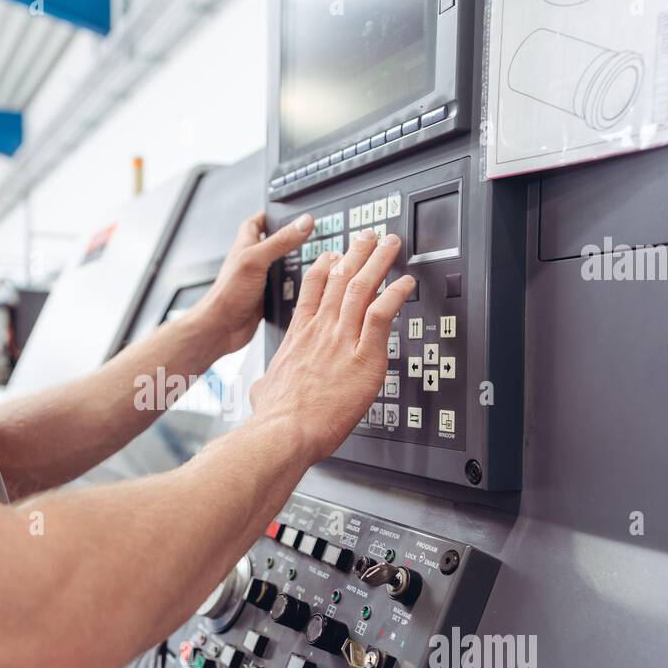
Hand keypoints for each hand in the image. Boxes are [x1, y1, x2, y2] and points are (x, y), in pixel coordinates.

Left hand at [189, 211, 314, 354]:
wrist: (221, 328)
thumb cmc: (228, 294)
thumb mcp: (256, 260)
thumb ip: (281, 241)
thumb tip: (304, 222)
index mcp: (246, 246)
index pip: (257, 222)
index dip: (270, 215)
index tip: (287, 211)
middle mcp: (252, 261)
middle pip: (274, 244)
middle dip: (291, 240)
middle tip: (310, 235)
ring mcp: (259, 281)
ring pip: (282, 268)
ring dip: (296, 265)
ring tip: (315, 260)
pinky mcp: (265, 299)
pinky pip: (284, 289)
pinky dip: (295, 288)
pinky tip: (306, 288)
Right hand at [248, 229, 414, 463]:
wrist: (283, 431)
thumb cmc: (274, 417)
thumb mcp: (262, 392)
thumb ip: (266, 384)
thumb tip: (261, 391)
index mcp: (298, 336)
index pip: (312, 289)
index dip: (325, 267)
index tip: (334, 253)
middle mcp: (320, 330)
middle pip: (340, 278)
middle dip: (356, 253)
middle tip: (368, 237)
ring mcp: (341, 340)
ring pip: (362, 287)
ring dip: (379, 262)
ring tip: (390, 244)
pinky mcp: (364, 356)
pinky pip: (383, 315)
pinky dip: (396, 295)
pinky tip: (406, 284)